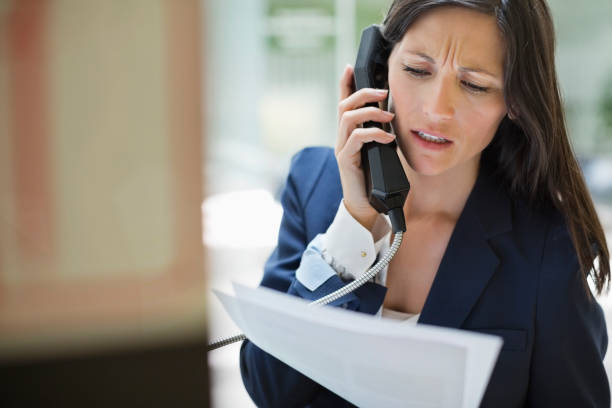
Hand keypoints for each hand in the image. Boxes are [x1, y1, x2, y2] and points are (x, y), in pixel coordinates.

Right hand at [335, 64, 395, 231]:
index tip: (350, 66)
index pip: (344, 102)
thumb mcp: (380, 150)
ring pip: (347, 118)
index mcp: (349, 133)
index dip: (345, 83)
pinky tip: (388, 138)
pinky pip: (356, 138)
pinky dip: (374, 133)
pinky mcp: (346, 160)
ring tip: (388, 115)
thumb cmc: (374, 178)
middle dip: (363, 92)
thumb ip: (381, 134)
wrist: (366, 207)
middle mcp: (342, 138)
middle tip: (383, 91)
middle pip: (344, 105)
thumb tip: (393, 116)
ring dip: (370, 111)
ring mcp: (342, 148)